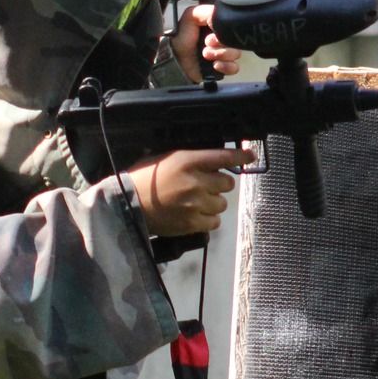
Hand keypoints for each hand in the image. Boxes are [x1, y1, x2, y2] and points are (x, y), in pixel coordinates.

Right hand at [127, 147, 254, 238]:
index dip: (241, 157)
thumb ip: (190, 159)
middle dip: (219, 184)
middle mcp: (195, 181)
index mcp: (188, 161)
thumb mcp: (166, 158)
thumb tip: (211, 162)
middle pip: (227, 183)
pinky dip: (208, 219)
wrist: (127, 205)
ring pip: (222, 204)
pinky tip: (195, 215)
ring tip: (196, 202)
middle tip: (206, 186)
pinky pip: (214, 222)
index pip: (224, 157)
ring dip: (213, 203)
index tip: (250, 156)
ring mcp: (195, 203)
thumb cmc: (144, 179)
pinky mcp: (191, 223)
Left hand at [172, 3, 240, 80]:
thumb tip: (222, 19)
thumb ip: (207, 12)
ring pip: (236, 53)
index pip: (232, 25)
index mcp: (217, 26)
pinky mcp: (223, 67)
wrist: (175, 60)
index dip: (224, 30)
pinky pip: (234, 67)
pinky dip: (226, 66)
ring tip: (205, 55)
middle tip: (206, 43)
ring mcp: (224, 53)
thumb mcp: (191, 16)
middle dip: (221, 44)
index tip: (211, 34)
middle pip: (236, 40)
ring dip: (221, 54)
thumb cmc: (181, 37)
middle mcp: (222, 39)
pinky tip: (215, 65)